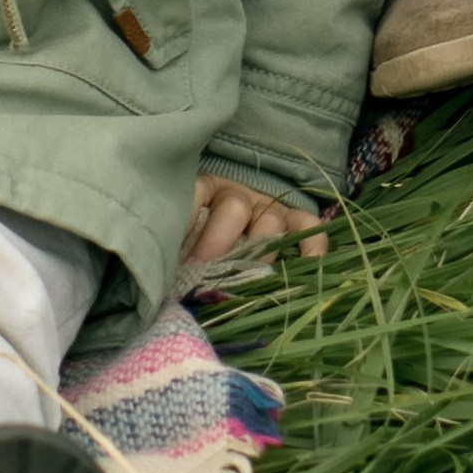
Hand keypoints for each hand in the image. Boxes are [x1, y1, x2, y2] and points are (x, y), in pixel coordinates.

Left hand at [183, 173, 327, 264]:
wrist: (230, 236)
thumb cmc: (195, 244)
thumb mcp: (178, 240)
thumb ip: (172, 250)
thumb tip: (161, 279)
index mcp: (201, 193)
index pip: (196, 193)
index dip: (188, 221)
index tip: (180, 258)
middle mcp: (234, 195)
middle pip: (234, 208)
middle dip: (220, 243)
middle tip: (207, 271)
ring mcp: (265, 207)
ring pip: (270, 219)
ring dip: (262, 251)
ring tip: (251, 277)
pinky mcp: (291, 220)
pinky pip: (306, 225)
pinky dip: (310, 243)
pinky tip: (309, 263)